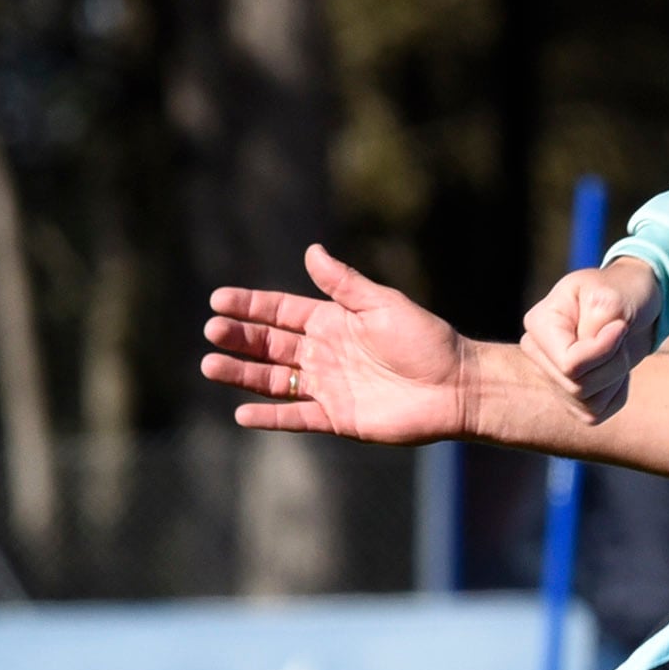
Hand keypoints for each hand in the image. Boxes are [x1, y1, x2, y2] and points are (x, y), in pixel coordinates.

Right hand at [202, 247, 468, 443]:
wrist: (457, 387)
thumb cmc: (426, 340)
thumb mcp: (382, 304)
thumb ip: (344, 284)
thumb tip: (311, 251)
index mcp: (332, 322)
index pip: (281, 311)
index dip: (251, 306)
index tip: (219, 300)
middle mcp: (324, 353)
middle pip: (270, 345)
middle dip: (239, 338)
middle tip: (212, 331)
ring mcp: (328, 387)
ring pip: (275, 380)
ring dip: (243, 374)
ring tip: (211, 365)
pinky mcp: (337, 418)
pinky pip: (296, 417)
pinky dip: (270, 417)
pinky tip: (241, 413)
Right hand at [524, 255, 662, 420]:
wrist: (633, 305)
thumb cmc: (621, 292)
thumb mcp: (612, 295)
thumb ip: (597, 321)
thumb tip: (590, 346)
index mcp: (538, 324)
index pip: (569, 364)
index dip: (604, 352)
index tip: (620, 327)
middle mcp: (538, 354)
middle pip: (578, 386)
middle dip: (613, 364)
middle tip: (620, 336)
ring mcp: (551, 379)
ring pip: (588, 403)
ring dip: (616, 377)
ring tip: (618, 350)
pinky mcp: (569, 400)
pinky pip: (595, 413)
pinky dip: (615, 393)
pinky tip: (615, 369)